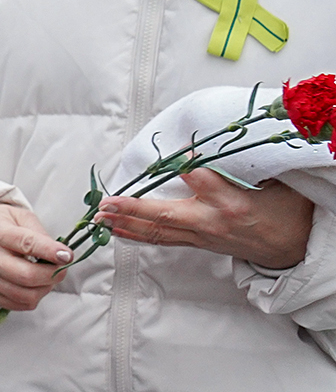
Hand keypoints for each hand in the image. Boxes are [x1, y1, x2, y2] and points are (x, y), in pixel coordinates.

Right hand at [0, 200, 72, 311]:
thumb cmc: (0, 224)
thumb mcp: (20, 217)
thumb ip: (41, 235)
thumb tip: (62, 257)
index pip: (26, 245)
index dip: (50, 252)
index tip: (67, 256)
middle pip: (27, 276)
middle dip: (53, 275)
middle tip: (61, 268)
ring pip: (26, 295)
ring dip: (45, 288)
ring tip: (47, 277)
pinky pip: (18, 304)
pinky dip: (33, 297)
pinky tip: (34, 285)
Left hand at [98, 168, 314, 271]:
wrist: (292, 248)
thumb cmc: (285, 212)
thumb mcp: (276, 185)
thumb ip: (245, 167)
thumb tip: (222, 143)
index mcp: (234, 204)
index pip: (204, 180)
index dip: (188, 164)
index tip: (177, 150)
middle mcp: (212, 222)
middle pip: (166, 216)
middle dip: (133, 209)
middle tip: (107, 203)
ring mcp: (201, 236)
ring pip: (158, 232)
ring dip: (126, 223)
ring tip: (100, 217)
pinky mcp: (197, 243)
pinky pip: (162, 240)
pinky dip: (137, 235)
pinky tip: (116, 231)